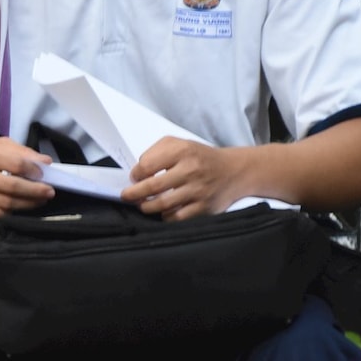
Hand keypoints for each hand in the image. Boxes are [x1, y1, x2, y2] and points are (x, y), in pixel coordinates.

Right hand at [0, 138, 53, 221]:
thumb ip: (20, 151)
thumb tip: (45, 162)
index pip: (14, 164)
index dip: (34, 170)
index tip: (46, 173)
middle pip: (11, 187)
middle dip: (35, 191)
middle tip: (49, 191)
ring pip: (5, 204)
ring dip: (27, 204)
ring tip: (39, 200)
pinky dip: (10, 213)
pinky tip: (19, 208)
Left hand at [121, 138, 246, 220]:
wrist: (234, 171)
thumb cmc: (201, 158)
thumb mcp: (180, 143)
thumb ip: (157, 151)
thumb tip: (139, 170)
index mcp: (182, 151)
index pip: (147, 165)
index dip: (136, 173)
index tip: (134, 177)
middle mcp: (191, 170)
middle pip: (152, 187)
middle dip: (134, 194)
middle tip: (127, 196)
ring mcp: (198, 190)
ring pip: (163, 205)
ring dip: (147, 207)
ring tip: (143, 205)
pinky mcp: (204, 207)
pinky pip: (177, 217)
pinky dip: (165, 217)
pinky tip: (163, 212)